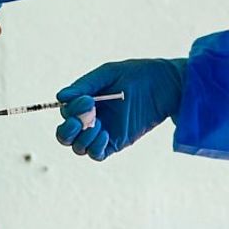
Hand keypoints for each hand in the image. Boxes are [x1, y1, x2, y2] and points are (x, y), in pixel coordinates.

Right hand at [55, 58, 186, 159]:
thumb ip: (84, 85)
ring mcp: (102, 133)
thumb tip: (60, 96)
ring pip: (78, 147)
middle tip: (81, 120)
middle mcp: (89, 119)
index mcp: (84, 102)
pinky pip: (96, 154)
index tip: (88, 100)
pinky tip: (105, 134)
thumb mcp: (109, 74)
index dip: (71, 110)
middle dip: (68, 130)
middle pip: (65, 135)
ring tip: (99, 125)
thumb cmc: (138, 74)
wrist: (168, 84)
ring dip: (82, 138)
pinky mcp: (115, 143)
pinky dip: (94, 147)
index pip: (65, 112)